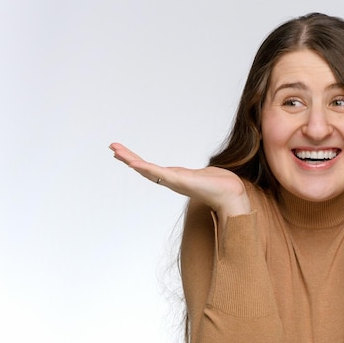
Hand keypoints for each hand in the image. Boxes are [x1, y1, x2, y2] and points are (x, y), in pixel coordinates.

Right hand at [109, 143, 249, 216]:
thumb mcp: (207, 175)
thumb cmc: (222, 186)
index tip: (125, 154)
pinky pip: (158, 173)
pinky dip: (145, 168)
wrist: (231, 194)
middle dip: (128, 158)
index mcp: (177, 178)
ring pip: (147, 169)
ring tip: (116, 151)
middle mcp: (172, 180)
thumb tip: (208, 173)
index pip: (153, 169)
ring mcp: (174, 181)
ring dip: (130, 160)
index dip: (138, 162)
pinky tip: (133, 163)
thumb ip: (203, 175)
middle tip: (112, 147)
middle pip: (145, 168)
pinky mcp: (179, 181)